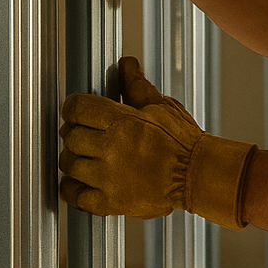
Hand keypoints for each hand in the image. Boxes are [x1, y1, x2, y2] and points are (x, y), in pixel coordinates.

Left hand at [58, 56, 255, 227]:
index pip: (77, 108)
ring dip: (75, 160)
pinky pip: (75, 196)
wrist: (198, 176)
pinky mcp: (110, 202)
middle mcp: (111, 149)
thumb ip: (136, 85)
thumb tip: (126, 64)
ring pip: (69, 165)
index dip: (74, 107)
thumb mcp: (161, 106)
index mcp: (122, 122)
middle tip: (86, 135)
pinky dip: (73, 188)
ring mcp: (109, 178)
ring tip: (88, 157)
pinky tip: (83, 181)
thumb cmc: (183, 142)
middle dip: (76, 133)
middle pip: (71, 137)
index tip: (77, 111)